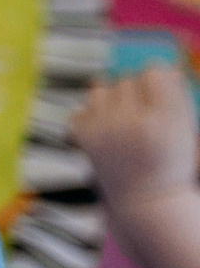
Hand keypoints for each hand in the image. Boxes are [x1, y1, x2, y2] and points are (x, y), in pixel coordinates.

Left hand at [73, 62, 199, 207]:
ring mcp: (104, 127)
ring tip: (123, 122)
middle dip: (136, 92)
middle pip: (127, 79)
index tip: (159, 90)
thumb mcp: (185, 129)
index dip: (157, 80)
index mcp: (165, 119)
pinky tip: (107, 133)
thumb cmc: (170, 162)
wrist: (147, 201)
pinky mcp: (84, 136)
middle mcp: (133, 120)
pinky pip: (83, 107)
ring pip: (101, 88)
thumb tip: (162, 67)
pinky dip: (93, 116)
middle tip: (143, 115)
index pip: (154, 72)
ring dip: (112, 100)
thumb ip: (176, 95)